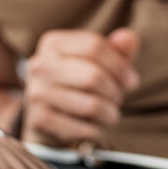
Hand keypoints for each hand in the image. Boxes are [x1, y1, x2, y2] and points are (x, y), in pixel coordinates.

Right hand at [20, 28, 139, 146]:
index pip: (94, 46)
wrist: (46, 120)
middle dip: (115, 92)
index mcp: (52, 43)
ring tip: (109, 115)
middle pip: (93, 76)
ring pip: (92, 105)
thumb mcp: (97, 65)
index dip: (120, 66)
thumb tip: (129, 37)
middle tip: (118, 100)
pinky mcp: (39, 120)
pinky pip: (84, 128)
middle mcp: (39, 65)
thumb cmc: (78, 86)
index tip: (131, 81)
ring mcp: (36, 93)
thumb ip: (116, 50)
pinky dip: (97, 131)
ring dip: (110, 114)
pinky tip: (94, 128)